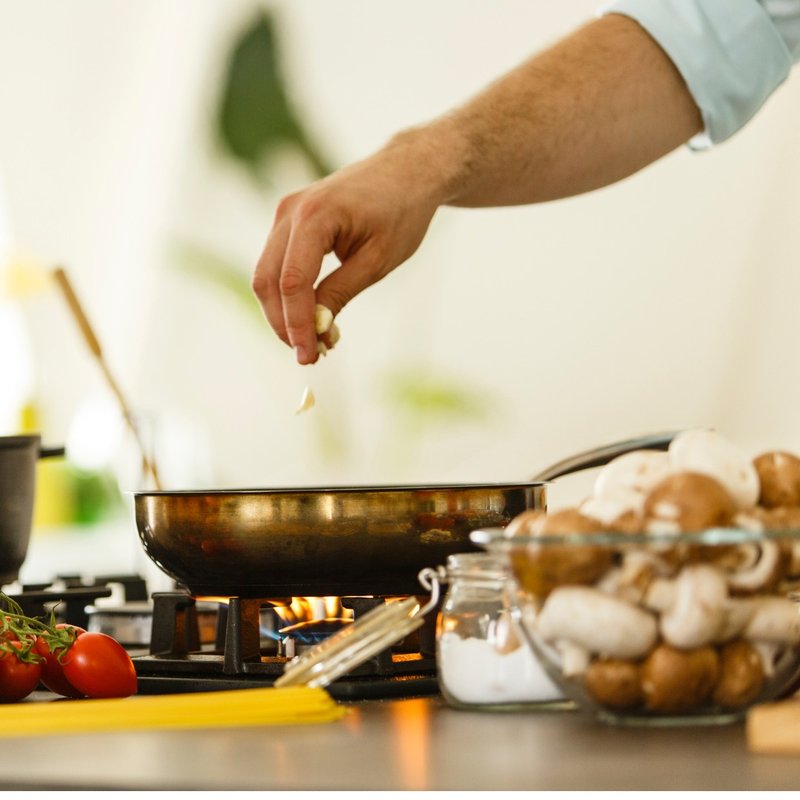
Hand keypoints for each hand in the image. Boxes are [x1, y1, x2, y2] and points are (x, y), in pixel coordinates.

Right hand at [253, 135, 443, 363]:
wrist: (406, 172)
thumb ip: (341, 293)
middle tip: (310, 356)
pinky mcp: (289, 221)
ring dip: (284, 313)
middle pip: (269, 281)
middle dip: (284, 324)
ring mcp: (285, 214)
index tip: (309, 357)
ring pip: (267, 276)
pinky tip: (312, 318)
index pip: (293, 282)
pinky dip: (289, 295)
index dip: (297, 325)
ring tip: (314, 341)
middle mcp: (290, 211)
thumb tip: (316, 330)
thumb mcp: (377, 261)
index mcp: (314, 216)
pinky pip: (278, 265)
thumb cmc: (400, 213)